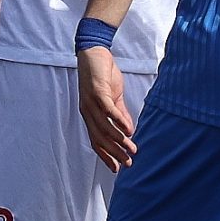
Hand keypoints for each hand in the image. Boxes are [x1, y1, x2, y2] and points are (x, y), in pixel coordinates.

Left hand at [76, 45, 136, 169]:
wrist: (94, 52)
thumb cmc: (102, 75)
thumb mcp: (113, 98)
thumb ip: (120, 114)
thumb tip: (129, 131)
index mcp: (90, 115)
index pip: (96, 140)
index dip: (106, 155)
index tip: (116, 168)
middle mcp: (88, 112)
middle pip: (100, 138)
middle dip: (114, 153)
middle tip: (128, 163)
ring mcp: (91, 102)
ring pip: (104, 127)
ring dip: (119, 140)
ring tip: (132, 149)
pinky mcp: (97, 92)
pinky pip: (108, 111)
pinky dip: (118, 122)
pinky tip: (129, 130)